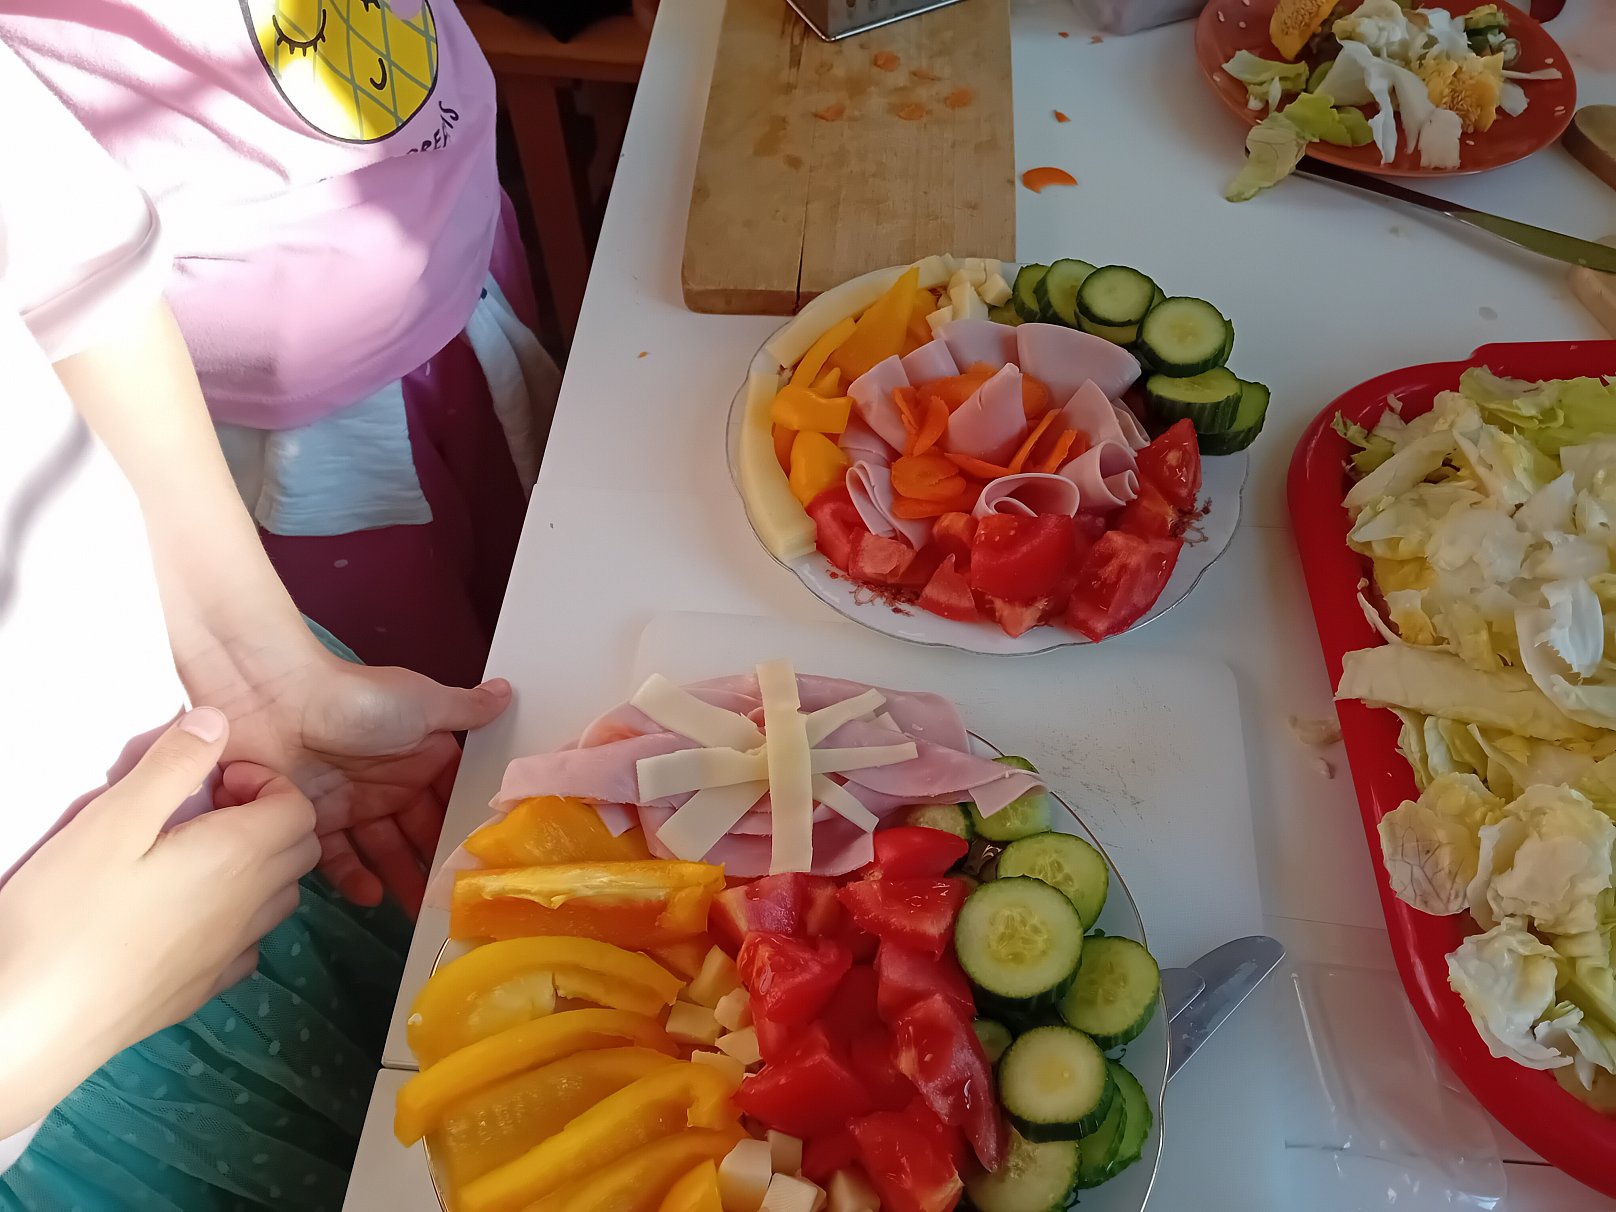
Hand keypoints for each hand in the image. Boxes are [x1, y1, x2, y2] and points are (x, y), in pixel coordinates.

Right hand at [0, 709, 317, 1135]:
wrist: (31, 1024)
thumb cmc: (66, 915)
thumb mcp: (113, 821)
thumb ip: (172, 767)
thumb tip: (218, 723)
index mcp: (240, 859)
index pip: (299, 808)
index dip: (265, 783)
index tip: (213, 782)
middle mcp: (251, 908)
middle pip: (299, 850)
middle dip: (267, 818)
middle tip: (202, 810)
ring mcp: (231, 955)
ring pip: (278, 898)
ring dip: (255, 866)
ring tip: (190, 854)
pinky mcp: (202, 990)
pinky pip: (246, 943)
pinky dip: (235, 917)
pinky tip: (183, 910)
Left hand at [203, 642, 510, 915]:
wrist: (278, 703)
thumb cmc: (361, 700)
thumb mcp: (424, 703)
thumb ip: (467, 709)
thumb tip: (509, 692)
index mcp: (421, 754)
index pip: (450, 798)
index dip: (466, 827)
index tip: (487, 860)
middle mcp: (389, 782)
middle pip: (418, 831)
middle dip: (436, 862)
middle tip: (456, 899)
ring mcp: (351, 804)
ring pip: (382, 850)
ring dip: (400, 878)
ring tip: (419, 910)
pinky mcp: (313, 821)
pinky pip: (337, 858)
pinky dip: (354, 879)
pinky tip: (372, 897)